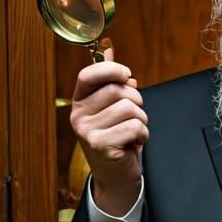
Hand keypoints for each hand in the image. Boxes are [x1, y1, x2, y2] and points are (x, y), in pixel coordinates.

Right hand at [69, 44, 147, 214]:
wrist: (115, 174)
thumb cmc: (115, 135)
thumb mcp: (110, 105)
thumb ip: (110, 78)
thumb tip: (108, 48)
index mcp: (79, 101)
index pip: (88, 75)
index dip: (111, 70)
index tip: (126, 75)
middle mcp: (78, 115)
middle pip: (117, 91)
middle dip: (136, 101)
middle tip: (134, 115)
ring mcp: (87, 132)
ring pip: (130, 109)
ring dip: (141, 120)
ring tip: (133, 131)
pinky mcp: (101, 146)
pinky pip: (134, 127)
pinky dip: (142, 134)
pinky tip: (134, 142)